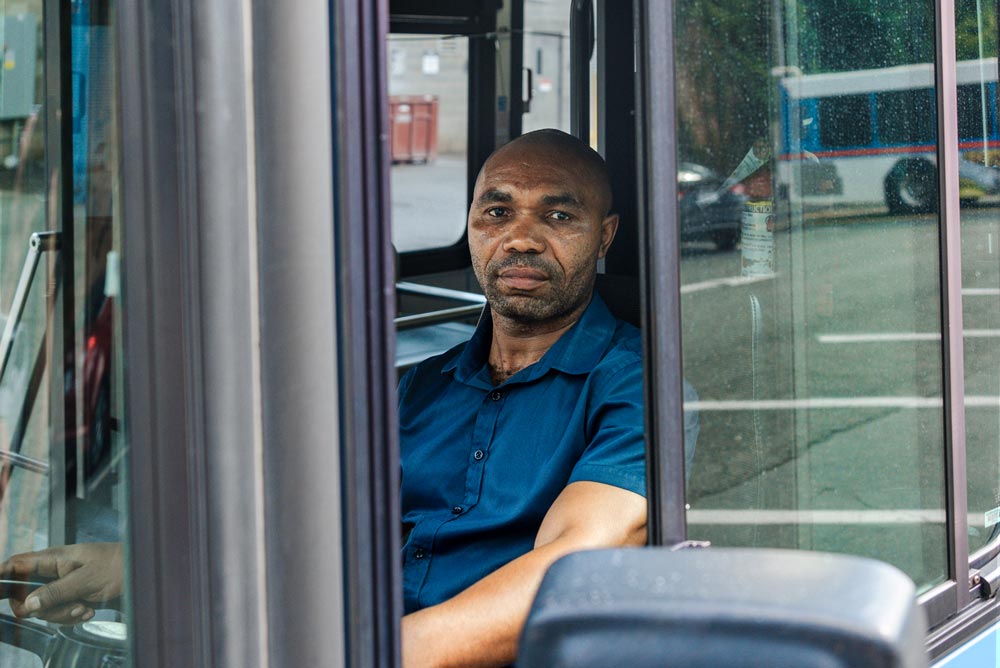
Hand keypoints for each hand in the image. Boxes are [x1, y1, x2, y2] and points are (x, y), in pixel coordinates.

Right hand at [0, 542, 122, 623]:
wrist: (142, 573)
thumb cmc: (118, 567)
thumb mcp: (86, 580)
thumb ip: (56, 592)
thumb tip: (28, 605)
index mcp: (53, 559)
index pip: (15, 565)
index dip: (0, 576)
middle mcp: (53, 572)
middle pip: (25, 596)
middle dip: (42, 608)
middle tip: (64, 607)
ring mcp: (61, 586)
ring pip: (43, 609)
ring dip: (62, 614)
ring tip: (85, 607)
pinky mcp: (71, 598)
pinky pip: (58, 614)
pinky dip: (72, 617)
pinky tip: (89, 611)